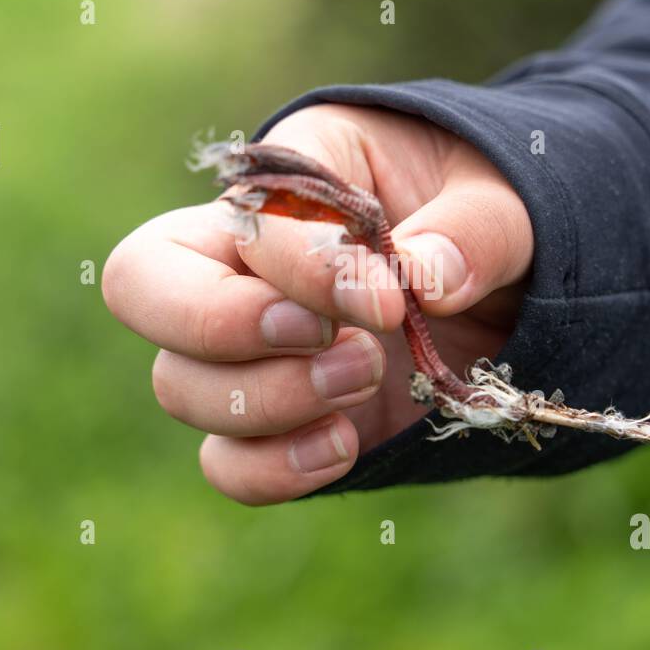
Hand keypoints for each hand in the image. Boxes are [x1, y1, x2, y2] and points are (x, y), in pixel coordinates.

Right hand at [102, 104, 533, 503]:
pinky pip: (224, 462)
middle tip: (319, 338)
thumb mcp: (504, 199)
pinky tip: (346, 444)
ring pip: (179, 385)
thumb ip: (474, 229)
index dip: (304, 269)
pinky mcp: (281, 422)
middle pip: (139, 286)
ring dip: (269, 399)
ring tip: (364, 377)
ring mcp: (252, 349)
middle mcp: (245, 262)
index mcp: (292, 178)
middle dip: (218, 325)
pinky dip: (272, 470)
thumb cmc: (488, 217)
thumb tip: (426, 278)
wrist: (511, 286)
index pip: (242, 218)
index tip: (387, 302)